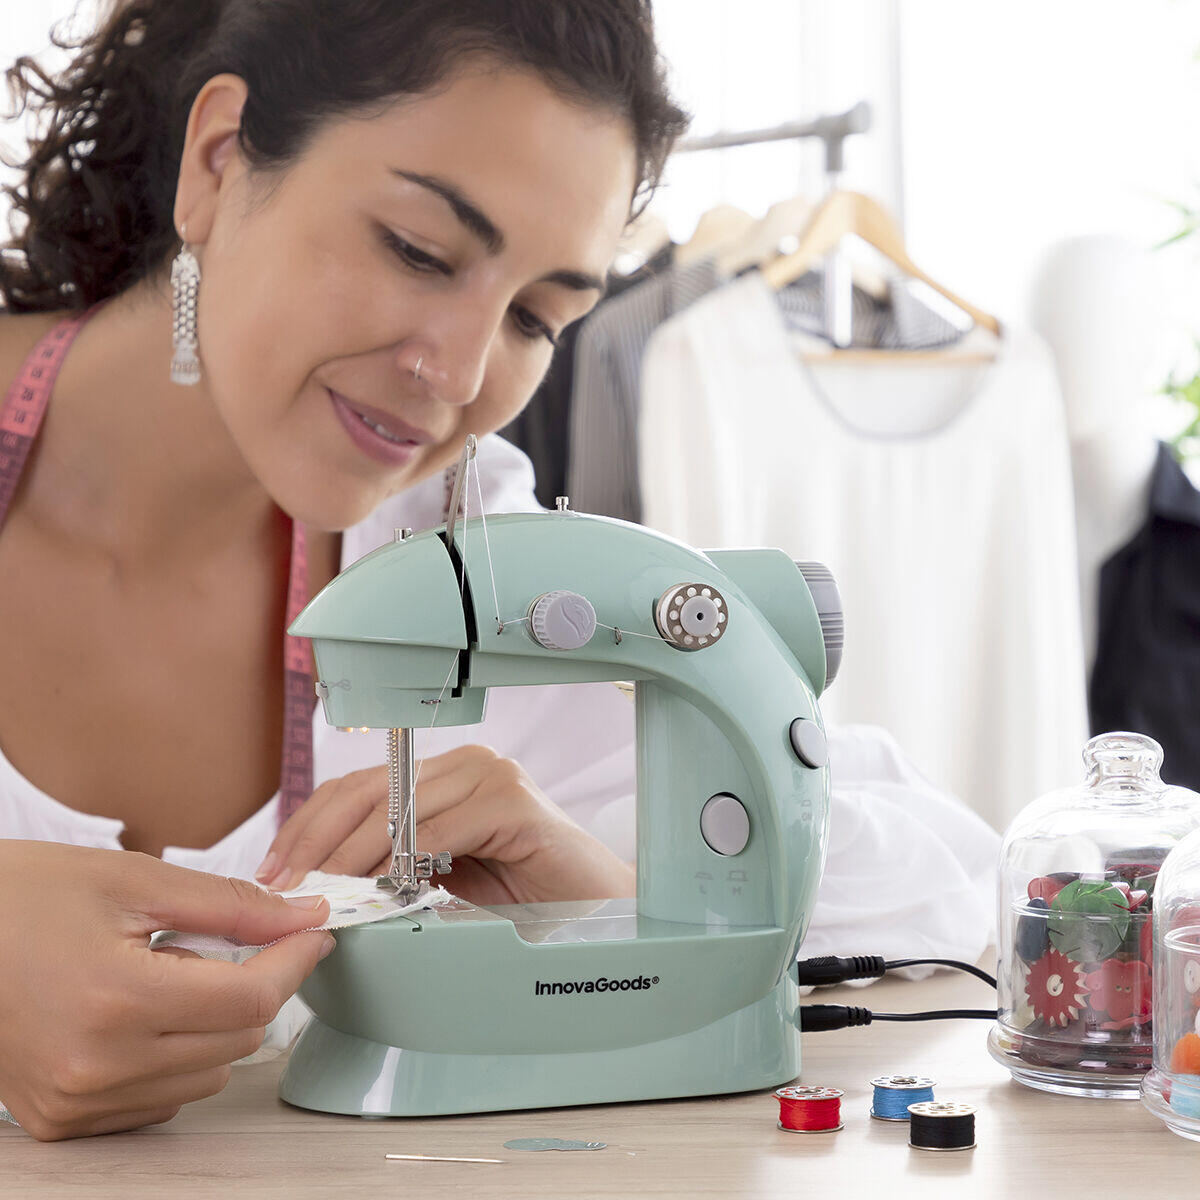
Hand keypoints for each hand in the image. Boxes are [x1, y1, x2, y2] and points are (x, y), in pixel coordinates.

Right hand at [0, 840, 331, 1141]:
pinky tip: (143, 1011)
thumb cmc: (28, 895)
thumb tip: (303, 917)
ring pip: (207, 1074)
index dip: (294, 960)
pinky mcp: (62, 1119)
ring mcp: (76, 1102)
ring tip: (168, 972)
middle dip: (255, 985)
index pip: (251, 1000)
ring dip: (215, 1024)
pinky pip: (161, 1097)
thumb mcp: (137, 880)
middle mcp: (96, 1067)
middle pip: (237, 1039)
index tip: (311, 931)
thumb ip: (233, 906)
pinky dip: (175, 1056)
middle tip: (234, 941)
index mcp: (118, 1000)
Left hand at [256, 744, 634, 905]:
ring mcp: (491, 777)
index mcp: (441, 776)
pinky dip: (404, 863)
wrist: (595, 913)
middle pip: (366, 791)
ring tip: (327, 899)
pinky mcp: (514, 803)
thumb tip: (315, 889)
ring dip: (352, 860)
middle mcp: (464, 765)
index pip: (354, 787)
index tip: (275, 872)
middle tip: (288, 890)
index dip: (306, 827)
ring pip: (396, 811)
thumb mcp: (439, 880)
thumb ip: (390, 869)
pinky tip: (385, 893)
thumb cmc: (521, 898)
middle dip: (316, 844)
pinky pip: (441, 830)